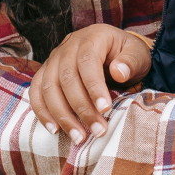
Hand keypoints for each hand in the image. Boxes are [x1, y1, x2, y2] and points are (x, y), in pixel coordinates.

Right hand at [27, 25, 152, 141]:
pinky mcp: (46, 72)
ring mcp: (54, 59)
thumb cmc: (126, 56)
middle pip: (66, 77)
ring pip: (49, 87)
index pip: (87, 60)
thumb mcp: (138, 54)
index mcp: (92, 38)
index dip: (94, 86)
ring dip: (62, 115)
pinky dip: (42, 111)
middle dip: (81, 108)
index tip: (105, 109)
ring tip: (79, 137)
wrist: (114, 51)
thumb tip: (119, 72)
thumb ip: (130, 61)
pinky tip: (55, 129)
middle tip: (98, 131)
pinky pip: (36, 92)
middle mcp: (68, 46)